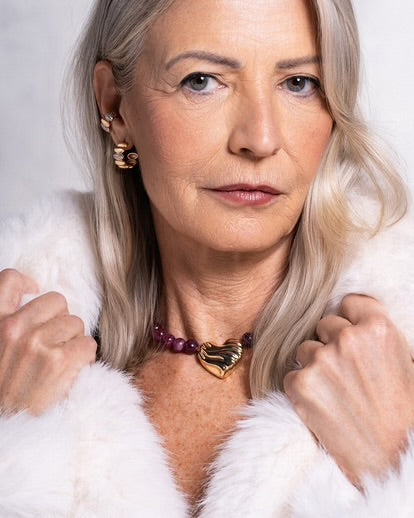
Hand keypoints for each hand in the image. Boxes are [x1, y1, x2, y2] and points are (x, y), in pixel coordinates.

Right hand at [0, 268, 96, 415]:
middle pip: (56, 301)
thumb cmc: (2, 389)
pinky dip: (85, 357)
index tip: (33, 292)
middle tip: (52, 342)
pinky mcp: (60, 361)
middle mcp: (15, 328)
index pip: (9, 280)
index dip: (26, 283)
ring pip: (76, 322)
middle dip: (59, 319)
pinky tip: (72, 369)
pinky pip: (88, 343)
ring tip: (60, 359)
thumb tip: (32, 301)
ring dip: (73, 339)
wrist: (3, 429)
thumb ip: (8, 327)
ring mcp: (38, 344)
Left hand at [283, 294, 413, 487]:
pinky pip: (292, 375)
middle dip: (332, 343)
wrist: (392, 457)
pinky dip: (302, 389)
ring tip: (336, 391)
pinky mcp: (301, 384)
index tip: (352, 335)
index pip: (350, 302)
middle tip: (346, 371)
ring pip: (306, 348)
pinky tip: (323, 405)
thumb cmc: (402, 410)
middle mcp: (348, 339)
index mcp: (378, 328)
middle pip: (325, 324)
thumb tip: (352, 315)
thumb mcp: (403, 360)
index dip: (351, 319)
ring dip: (315, 365)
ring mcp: (322, 360)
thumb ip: (375, 333)